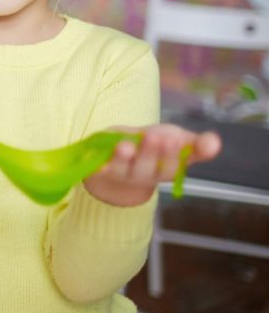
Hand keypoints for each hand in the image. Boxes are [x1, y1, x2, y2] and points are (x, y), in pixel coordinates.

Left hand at [84, 123, 220, 206]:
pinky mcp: (99, 168)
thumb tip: (215, 142)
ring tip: (125, 146)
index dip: (172, 154)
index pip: (171, 166)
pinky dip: (97, 165)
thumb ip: (196, 144)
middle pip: (147, 168)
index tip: (174, 139)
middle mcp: (143, 175)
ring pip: (123, 169)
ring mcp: (120, 173)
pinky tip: (98, 161)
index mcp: (164, 170)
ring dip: (123, 158)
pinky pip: (97, 169)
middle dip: (150, 153)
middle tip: (153, 137)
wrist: (119, 155)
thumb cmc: (153, 147)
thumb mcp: (177, 141)